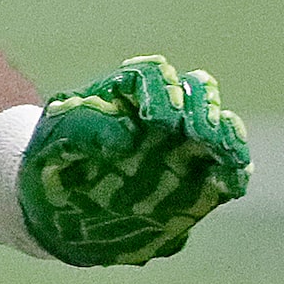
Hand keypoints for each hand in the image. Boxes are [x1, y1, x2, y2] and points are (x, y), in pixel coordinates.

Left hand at [20, 56, 249, 265]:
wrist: (55, 206)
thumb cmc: (51, 163)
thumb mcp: (55, 142)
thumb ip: (86, 131)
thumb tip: (127, 134)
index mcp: (123, 97)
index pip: (151, 77)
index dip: (160, 91)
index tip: (158, 119)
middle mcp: (158, 115)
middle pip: (193, 94)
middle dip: (200, 109)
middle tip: (197, 133)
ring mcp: (180, 146)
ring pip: (216, 128)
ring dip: (224, 137)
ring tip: (224, 154)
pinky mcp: (195, 180)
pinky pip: (224, 170)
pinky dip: (233, 173)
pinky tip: (230, 185)